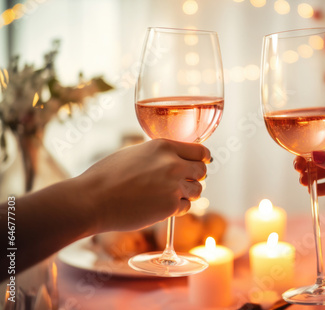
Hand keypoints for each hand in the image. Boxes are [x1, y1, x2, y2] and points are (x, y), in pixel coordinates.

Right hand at [73, 139, 210, 232]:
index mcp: (164, 146)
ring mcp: (174, 185)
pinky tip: (160, 207)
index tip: (201, 163)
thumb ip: (158, 155)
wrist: (92, 200)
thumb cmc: (106, 176)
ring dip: (187, 194)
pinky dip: (177, 208)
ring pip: (197, 190)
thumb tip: (173, 159)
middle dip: (195, 177)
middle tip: (184, 182)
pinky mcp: (170, 206)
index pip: (200, 151)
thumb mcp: (134, 153)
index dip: (202, 159)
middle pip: (202, 171)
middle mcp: (173, 164)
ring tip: (168, 196)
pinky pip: (185, 207)